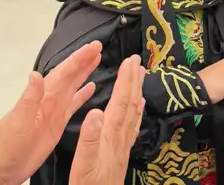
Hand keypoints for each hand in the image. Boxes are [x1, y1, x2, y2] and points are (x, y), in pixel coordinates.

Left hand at [0, 41, 101, 184]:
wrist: (3, 168)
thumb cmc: (8, 144)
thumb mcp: (19, 120)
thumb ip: (29, 98)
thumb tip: (36, 75)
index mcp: (42, 97)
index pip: (63, 73)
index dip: (78, 59)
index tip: (92, 47)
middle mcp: (50, 100)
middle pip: (70, 76)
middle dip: (83, 61)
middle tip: (98, 46)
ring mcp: (54, 111)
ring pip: (73, 87)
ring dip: (84, 73)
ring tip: (97, 60)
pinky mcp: (58, 124)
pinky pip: (73, 105)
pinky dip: (82, 95)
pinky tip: (91, 88)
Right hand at [70, 55, 144, 184]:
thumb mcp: (83, 164)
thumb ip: (89, 138)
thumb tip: (94, 111)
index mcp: (110, 135)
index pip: (120, 102)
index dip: (125, 81)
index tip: (129, 62)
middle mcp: (120, 137)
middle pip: (130, 104)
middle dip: (133, 81)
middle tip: (137, 61)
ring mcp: (123, 145)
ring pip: (133, 112)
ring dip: (136, 91)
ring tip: (140, 75)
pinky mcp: (122, 152)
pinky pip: (132, 125)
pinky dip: (136, 111)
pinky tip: (138, 105)